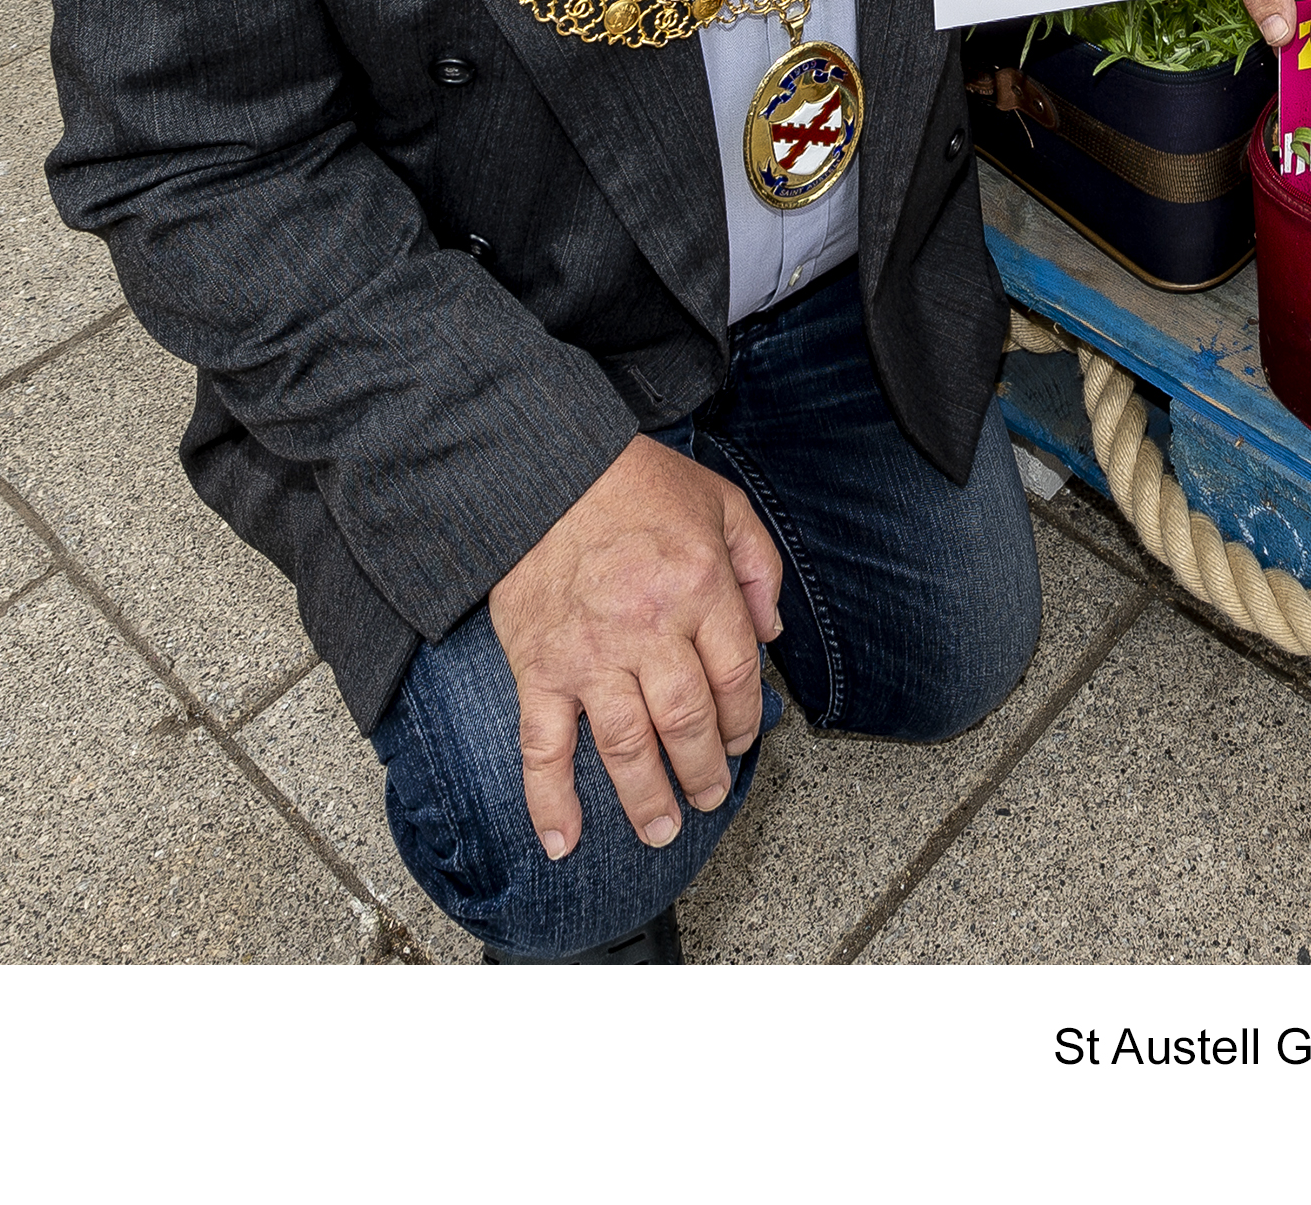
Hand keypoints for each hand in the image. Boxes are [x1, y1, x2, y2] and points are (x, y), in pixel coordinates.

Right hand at [488, 436, 784, 858]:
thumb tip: (773, 634)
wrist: (545, 469)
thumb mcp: (724, 505)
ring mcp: (590, 653)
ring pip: (625, 744)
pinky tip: (562, 841)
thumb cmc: (638, 484)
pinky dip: (549, 799)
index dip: (745, 718)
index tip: (743, 741)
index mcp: (700, 587)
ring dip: (646, 797)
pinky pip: (542, 745)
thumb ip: (759, 568)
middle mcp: (648, 627)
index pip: (736, 674)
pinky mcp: (538, 666)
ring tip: (663, 831)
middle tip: (710, 797)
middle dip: (704, 769)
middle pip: (687, 719)